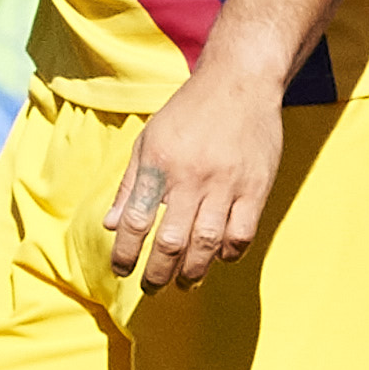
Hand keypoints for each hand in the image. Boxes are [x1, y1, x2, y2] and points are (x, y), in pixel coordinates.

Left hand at [107, 70, 281, 292]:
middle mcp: (192, 176)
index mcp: (160, 163)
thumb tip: (111, 226)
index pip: (136, 220)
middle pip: (172, 241)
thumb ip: (130, 184)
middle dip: (158, 273)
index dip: (126, 252)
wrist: (240, 82)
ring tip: (184, 282)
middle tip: (152, 288)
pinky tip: (219, 257)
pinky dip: (229, 253)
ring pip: (207, 244)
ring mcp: (228, 183)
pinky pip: (242, 234)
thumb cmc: (189, 111)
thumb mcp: (149, 139)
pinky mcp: (257, 187)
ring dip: (193, 271)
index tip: (121, 269)